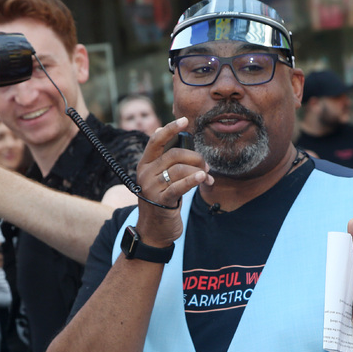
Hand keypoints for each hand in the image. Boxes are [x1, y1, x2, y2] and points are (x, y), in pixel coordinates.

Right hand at [134, 117, 212, 247]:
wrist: (154, 230)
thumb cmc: (162, 200)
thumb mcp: (161, 178)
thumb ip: (167, 160)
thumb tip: (176, 137)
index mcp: (144, 164)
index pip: (156, 140)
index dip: (170, 128)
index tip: (185, 121)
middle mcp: (145, 173)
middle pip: (174, 154)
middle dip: (196, 158)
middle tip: (207, 166)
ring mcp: (151, 187)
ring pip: (180, 169)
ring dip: (199, 172)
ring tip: (207, 178)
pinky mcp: (161, 201)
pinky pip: (179, 186)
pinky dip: (193, 181)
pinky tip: (203, 178)